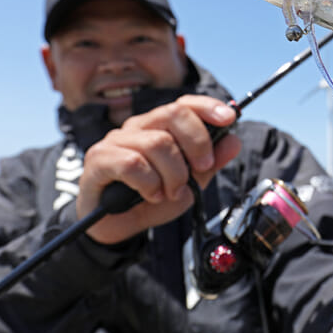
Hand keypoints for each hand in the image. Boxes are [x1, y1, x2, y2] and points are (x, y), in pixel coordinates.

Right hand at [75, 95, 241, 243]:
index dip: (207, 107)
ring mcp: (115, 141)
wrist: (118, 228)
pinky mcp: (99, 159)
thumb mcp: (189, 184)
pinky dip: (150, 184)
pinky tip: (151, 195)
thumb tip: (233, 141)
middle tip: (202, 169)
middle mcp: (137, 128)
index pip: (183, 104)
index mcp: (158, 127)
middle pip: (172, 114)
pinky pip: (132, 163)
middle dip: (197, 142)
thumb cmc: (150, 200)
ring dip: (173, 174)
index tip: (229, 119)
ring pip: (157, 143)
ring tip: (171, 192)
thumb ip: (210, 164)